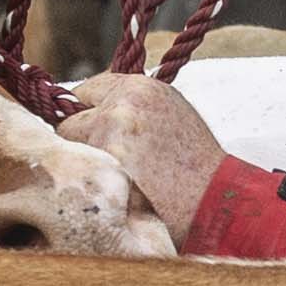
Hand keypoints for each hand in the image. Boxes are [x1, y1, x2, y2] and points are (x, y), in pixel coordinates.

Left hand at [53, 69, 225, 237]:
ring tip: (118, 177)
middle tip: (104, 159)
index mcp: (139, 87)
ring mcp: (111, 131)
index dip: (85, 111)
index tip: (87, 127)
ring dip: (86, 161)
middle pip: (70, 117)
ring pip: (70, 146)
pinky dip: (92, 182)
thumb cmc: (195, 165)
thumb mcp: (168, 115)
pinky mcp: (106, 161)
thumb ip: (130, 108)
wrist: (215, 198)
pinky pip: (80, 171)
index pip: (87, 89)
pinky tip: (119, 191)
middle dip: (80, 138)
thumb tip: (91, 112)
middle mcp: (122, 103)